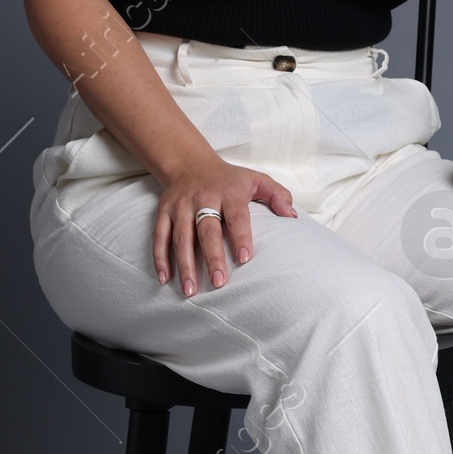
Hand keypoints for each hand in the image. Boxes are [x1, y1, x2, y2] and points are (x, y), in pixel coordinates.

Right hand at [154, 151, 295, 295]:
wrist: (189, 163)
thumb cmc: (229, 179)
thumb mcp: (256, 179)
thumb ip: (277, 195)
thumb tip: (292, 216)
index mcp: (228, 191)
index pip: (236, 215)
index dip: (241, 235)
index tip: (245, 258)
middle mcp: (202, 198)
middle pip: (207, 229)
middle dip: (212, 257)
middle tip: (219, 282)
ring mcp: (181, 206)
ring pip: (181, 237)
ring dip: (185, 264)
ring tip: (191, 290)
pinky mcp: (164, 212)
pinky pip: (159, 237)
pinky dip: (160, 258)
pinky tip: (165, 279)